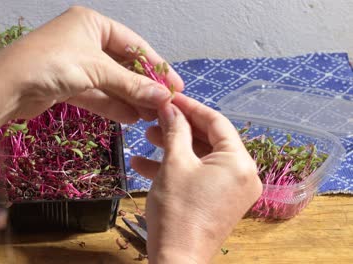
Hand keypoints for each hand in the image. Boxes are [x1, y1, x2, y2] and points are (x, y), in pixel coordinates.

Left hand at [0, 6, 183, 122]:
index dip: (156, 65)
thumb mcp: (97, 70)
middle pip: (122, 65)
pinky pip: (96, 94)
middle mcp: (84, 40)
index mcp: (92, 23)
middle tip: (163, 105)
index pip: (133, 44)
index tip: (176, 85)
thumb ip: (132, 84)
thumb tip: (164, 97)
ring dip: (129, 99)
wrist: (6, 87)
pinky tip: (130, 118)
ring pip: (109, 82)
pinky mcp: (66, 84)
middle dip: (142, 86)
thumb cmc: (52, 63)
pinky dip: (112, 106)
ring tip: (150, 117)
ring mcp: (75, 63)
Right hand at [131, 93, 261, 262]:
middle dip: (179, 128)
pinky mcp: (219, 201)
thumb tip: (170, 107)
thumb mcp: (174, 163)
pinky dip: (177, 168)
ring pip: (201, 157)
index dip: (190, 106)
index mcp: (239, 161)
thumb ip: (175, 130)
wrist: (177, 259)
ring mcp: (232, 189)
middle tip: (155, 117)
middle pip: (209, 139)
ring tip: (147, 137)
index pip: (216, 122)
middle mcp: (242, 174)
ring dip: (174, 147)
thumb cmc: (178, 211)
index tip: (169, 97)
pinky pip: (199, 175)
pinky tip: (144, 164)